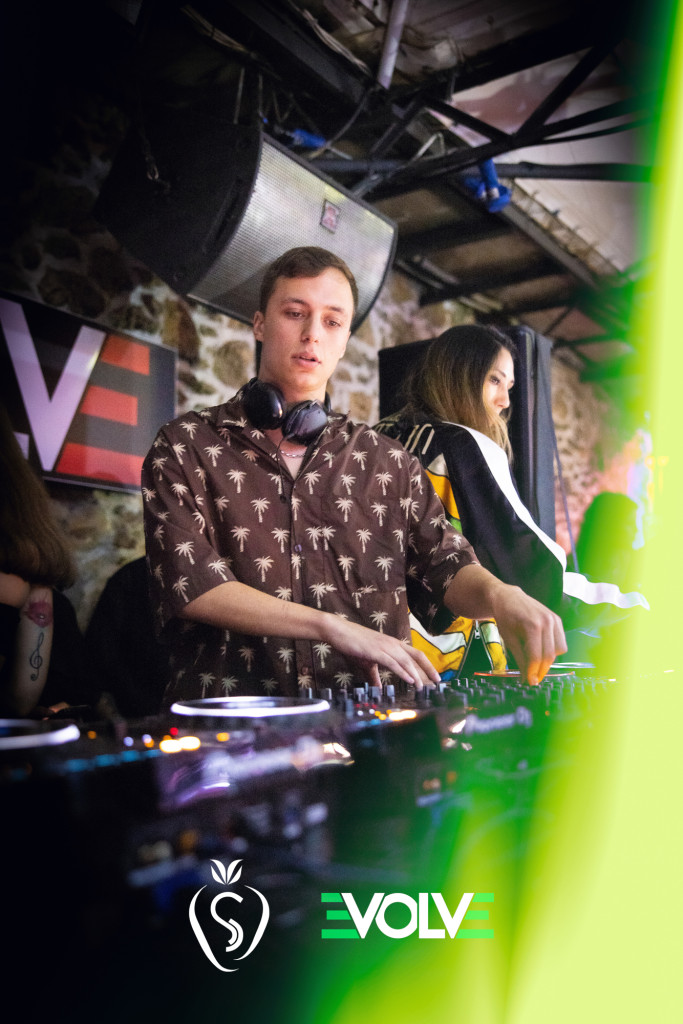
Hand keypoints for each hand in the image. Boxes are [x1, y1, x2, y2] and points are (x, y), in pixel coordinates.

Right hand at [322, 614, 440, 690]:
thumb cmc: (353, 645)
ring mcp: (385, 647)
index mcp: (393, 645)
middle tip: (437, 684)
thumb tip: (378, 689)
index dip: (427, 665)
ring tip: (424, 687)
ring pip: (407, 661)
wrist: (339, 632)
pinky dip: (403, 672)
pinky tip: (410, 680)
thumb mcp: (367, 663)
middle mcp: (393, 644)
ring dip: (417, 675)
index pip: (416, 654)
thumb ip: (374, 676)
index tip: (435, 677)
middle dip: (429, 670)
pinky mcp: (376, 651)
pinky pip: (394, 663)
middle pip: (417, 656)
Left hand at [489, 584, 566, 684]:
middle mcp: (547, 622)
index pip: (536, 657)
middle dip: (541, 670)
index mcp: (532, 626)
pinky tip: (540, 649)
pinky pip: (561, 642)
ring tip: (535, 662)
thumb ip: (520, 660)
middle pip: (549, 655)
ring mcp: (554, 619)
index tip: (529, 682)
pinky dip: (553, 650)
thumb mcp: (509, 640)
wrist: (508, 598)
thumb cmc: (505, 618)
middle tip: (532, 678)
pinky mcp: (557, 620)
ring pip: (559, 650)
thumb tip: (527, 679)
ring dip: (548, 660)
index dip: (533, 672)